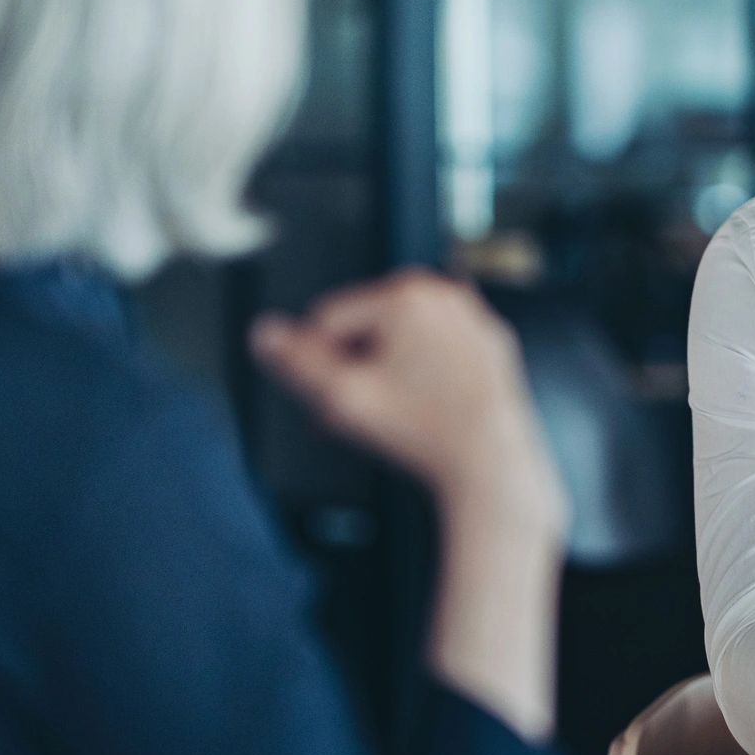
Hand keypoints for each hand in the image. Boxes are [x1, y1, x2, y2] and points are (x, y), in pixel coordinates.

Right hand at [251, 271, 560, 527]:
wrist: (490, 460)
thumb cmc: (424, 429)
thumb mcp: (344, 397)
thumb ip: (298, 362)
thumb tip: (264, 333)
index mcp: (405, 294)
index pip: (328, 320)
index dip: (320, 365)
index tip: (331, 399)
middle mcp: (443, 294)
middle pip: (368, 328)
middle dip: (354, 367)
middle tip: (360, 412)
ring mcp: (472, 317)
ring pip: (405, 340)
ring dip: (387, 371)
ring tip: (390, 414)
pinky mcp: (490, 343)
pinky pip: (440, 353)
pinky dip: (426, 375)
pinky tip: (425, 407)